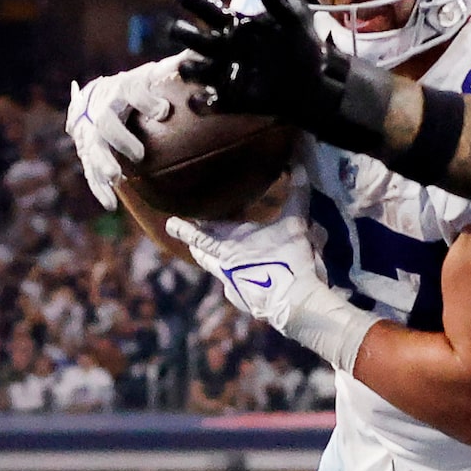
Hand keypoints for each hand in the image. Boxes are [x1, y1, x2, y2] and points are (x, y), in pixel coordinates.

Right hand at [66, 60, 177, 207]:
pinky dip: (99, 188)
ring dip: (104, 164)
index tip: (164, 110)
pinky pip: (90, 170)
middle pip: (106, 122)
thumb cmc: (135, 88)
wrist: (96, 95)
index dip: (147, 99)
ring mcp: (91, 131)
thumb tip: (201, 54)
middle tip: (138, 154)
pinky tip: (111, 204)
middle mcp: (102, 109)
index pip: (133, 90)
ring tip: (116, 178)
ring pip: (93, 148)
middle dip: (120, 139)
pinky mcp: (87, 151)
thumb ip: (176, 68)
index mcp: (122, 89)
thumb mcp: (154, 75)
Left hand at [166, 185, 331, 332]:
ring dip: (217, 263)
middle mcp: (225, 266)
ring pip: (219, 271)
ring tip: (217, 260)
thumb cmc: (293, 261)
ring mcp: (233, 287)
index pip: (200, 233)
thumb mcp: (298, 225)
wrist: (297, 305)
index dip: (185, 227)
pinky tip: (254, 282)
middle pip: (202, 254)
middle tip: (185, 238)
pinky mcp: (245, 302)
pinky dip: (243, 282)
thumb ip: (297, 195)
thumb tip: (300, 166)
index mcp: (232, 244)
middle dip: (194, 245)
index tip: (171, 222)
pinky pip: (237, 289)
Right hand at [170, 0, 392, 150]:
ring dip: (189, 69)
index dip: (191, 0)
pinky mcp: (235, 100)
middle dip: (182, 33)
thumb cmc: (302, 44)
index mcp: (235, 26)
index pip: (205, 9)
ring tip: (189, 68)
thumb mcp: (296, 16)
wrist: (319, 80)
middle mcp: (225, 49)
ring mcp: (228, 74)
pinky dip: (202, 104)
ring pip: (195, 72)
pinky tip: (202, 100)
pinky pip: (211, 104)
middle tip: (179, 30)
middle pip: (192, 39)